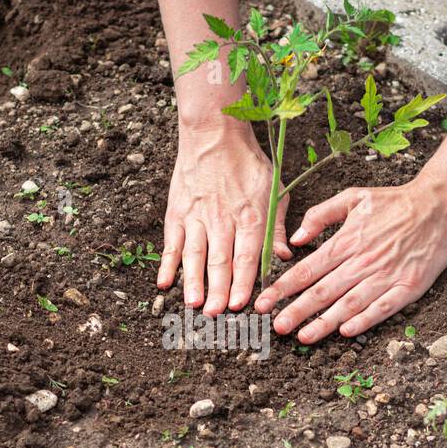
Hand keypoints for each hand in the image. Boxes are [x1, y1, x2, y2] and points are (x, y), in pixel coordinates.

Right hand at [157, 123, 291, 315]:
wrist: (214, 133)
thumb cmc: (248, 164)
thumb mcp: (274, 191)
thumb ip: (278, 227)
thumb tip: (283, 256)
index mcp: (250, 216)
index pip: (246, 256)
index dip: (242, 282)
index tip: (239, 304)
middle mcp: (222, 218)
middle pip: (220, 261)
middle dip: (217, 291)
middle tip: (214, 315)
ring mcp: (197, 216)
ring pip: (195, 255)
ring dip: (193, 282)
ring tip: (192, 304)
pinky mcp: (177, 212)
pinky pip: (171, 242)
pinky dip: (166, 263)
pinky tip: (163, 283)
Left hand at [253, 180, 446, 343]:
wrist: (440, 205)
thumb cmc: (395, 201)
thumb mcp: (353, 197)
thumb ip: (320, 215)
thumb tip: (296, 238)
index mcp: (346, 241)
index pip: (307, 269)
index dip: (283, 288)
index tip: (264, 303)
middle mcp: (362, 262)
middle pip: (323, 291)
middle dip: (297, 311)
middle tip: (277, 327)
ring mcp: (385, 276)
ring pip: (348, 304)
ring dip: (324, 322)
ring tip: (303, 336)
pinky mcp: (408, 287)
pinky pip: (382, 308)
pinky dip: (364, 321)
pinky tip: (346, 332)